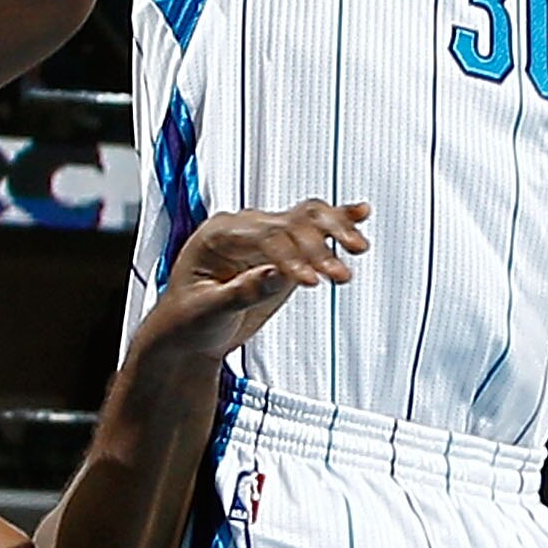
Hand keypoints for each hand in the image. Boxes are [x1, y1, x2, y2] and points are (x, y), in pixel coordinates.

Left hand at [142, 199, 367, 362]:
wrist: (188, 334)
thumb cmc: (187, 320)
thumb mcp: (207, 311)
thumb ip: (241, 292)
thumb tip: (275, 275)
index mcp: (218, 234)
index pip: (264, 236)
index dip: (292, 257)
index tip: (311, 281)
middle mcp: (244, 227)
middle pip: (290, 223)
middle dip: (319, 248)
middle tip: (340, 274)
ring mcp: (266, 236)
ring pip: (307, 219)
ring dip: (335, 230)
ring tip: (359, 247)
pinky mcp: (285, 251)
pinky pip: (313, 230)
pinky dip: (337, 220)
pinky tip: (360, 213)